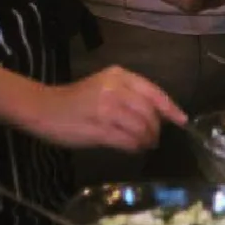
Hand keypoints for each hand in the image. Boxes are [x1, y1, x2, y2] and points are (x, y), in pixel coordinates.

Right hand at [21, 66, 185, 151]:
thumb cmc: (77, 99)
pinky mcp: (97, 128)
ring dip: (146, 139)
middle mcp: (116, 89)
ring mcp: (107, 108)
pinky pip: (125, 140)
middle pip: (149, 112)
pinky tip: (134, 148)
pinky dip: (134, 146)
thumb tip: (157, 116)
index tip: (182, 120)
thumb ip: (130, 96)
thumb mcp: (106, 86)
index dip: (170, 108)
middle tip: (155, 139)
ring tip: (145, 145)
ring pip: (140, 127)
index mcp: (120, 75)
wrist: (42, 108)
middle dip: (156, 128)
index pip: (154, 92)